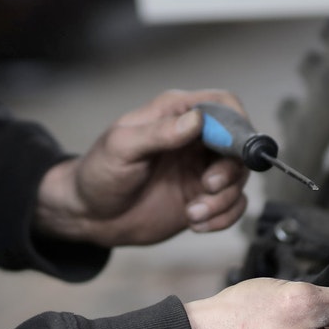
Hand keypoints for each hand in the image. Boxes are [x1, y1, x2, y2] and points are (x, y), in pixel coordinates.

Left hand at [33, 89, 249, 247]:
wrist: (89, 215)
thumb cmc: (99, 173)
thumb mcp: (122, 148)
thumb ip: (159, 133)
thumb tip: (196, 120)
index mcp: (175, 114)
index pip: (223, 105)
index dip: (237, 124)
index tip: (232, 150)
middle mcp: (194, 139)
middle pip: (239, 144)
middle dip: (230, 169)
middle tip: (207, 186)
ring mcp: (200, 169)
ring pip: (239, 178)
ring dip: (223, 199)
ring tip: (193, 213)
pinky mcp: (202, 197)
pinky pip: (233, 205)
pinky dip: (223, 217)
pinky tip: (196, 223)